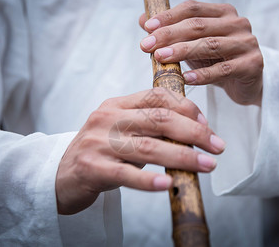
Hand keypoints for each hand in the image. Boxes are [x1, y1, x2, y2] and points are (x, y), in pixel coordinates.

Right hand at [55, 88, 224, 214]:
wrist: (60, 174)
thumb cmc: (101, 152)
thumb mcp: (122, 130)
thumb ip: (150, 126)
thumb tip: (194, 131)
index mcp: (117, 105)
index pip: (157, 96)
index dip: (187, 108)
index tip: (207, 125)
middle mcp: (107, 118)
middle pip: (158, 119)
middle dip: (194, 132)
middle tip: (218, 146)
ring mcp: (98, 143)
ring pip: (147, 146)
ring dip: (182, 156)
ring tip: (207, 166)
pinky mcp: (92, 168)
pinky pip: (126, 174)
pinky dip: (149, 179)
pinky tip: (169, 183)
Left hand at [139, 0, 262, 105]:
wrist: (246, 84)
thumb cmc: (216, 61)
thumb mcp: (192, 44)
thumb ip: (171, 31)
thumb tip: (142, 19)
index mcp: (223, 12)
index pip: (193, 8)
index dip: (169, 16)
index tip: (147, 27)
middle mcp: (238, 23)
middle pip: (199, 25)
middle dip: (169, 34)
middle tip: (147, 45)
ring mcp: (247, 43)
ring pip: (210, 45)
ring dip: (182, 51)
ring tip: (161, 58)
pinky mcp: (253, 65)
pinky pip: (223, 70)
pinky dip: (203, 74)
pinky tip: (186, 79)